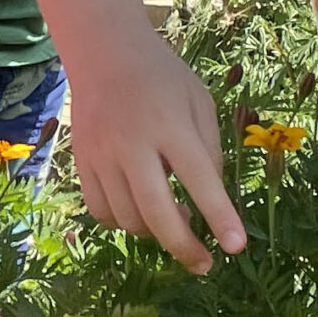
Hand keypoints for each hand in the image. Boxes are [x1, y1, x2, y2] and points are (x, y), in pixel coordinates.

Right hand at [65, 31, 242, 272]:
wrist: (104, 52)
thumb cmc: (163, 78)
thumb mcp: (199, 102)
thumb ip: (209, 151)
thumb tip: (212, 202)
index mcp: (171, 124)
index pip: (200, 179)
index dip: (220, 217)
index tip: (236, 247)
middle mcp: (133, 142)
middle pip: (157, 212)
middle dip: (184, 246)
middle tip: (204, 264)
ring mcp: (101, 154)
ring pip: (128, 218)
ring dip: (155, 233)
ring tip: (174, 221)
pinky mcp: (81, 162)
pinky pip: (101, 211)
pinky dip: (123, 223)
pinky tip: (140, 214)